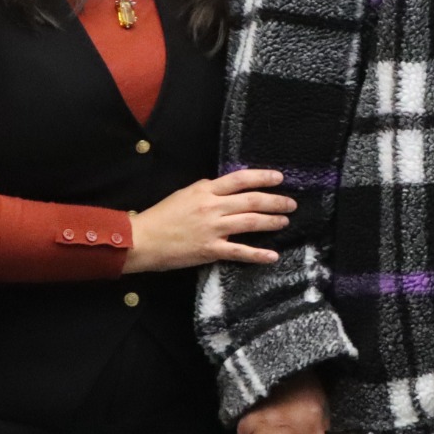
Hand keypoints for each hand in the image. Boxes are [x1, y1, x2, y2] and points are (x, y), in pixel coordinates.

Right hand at [126, 169, 293, 273]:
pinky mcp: (210, 250)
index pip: (240, 179)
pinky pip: (240, 252)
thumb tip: (226, 187)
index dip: (262, 177)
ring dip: (271, 221)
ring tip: (284, 221)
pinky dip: (258, 254)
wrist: (142, 240)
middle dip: (275, 201)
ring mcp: (213, 229)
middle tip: (291, 203)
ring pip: (250, 222)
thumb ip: (206, 190)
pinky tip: (272, 255)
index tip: (279, 178)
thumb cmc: (161, 216)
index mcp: (205, 191)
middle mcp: (212, 208)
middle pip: (252, 201)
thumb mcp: (183, 194)